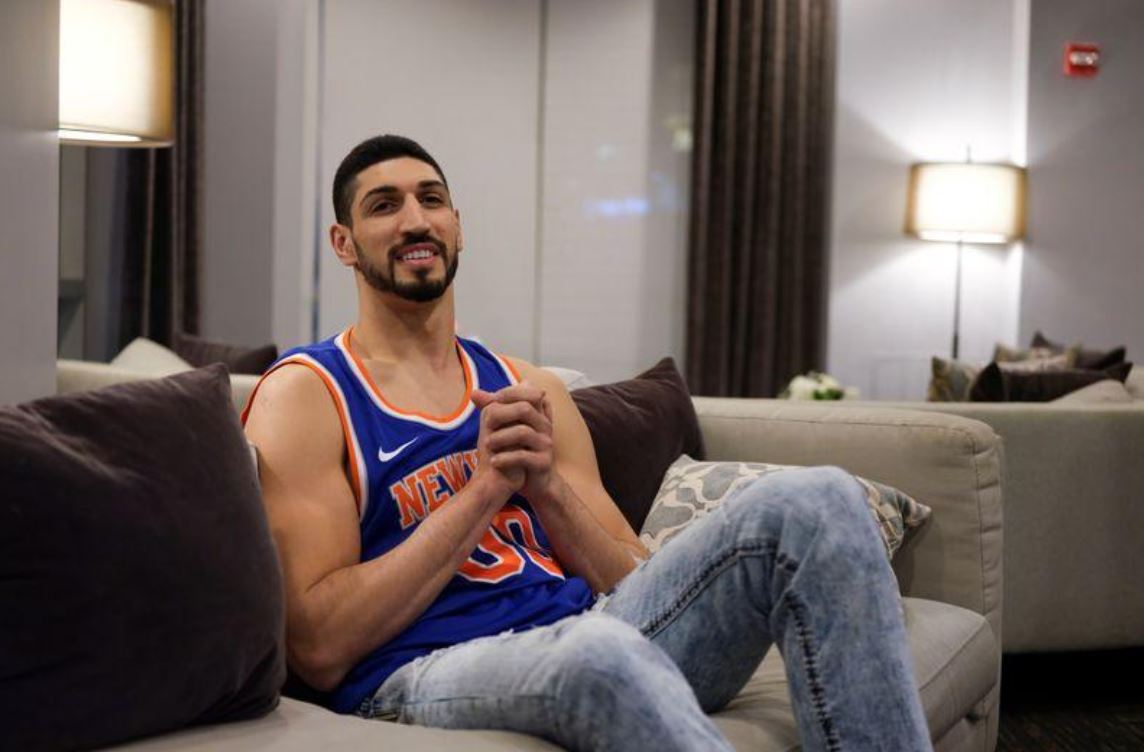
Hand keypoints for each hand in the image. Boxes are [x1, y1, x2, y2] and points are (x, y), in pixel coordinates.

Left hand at [471, 381, 556, 502]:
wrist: (534, 483)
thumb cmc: (517, 451)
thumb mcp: (506, 428)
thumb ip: (493, 409)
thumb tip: (474, 393)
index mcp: (538, 414)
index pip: (529, 392)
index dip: (508, 393)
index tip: (491, 403)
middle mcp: (545, 426)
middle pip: (525, 409)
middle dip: (501, 414)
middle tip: (486, 423)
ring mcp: (546, 444)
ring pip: (523, 432)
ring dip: (500, 437)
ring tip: (486, 445)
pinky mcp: (543, 463)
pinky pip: (523, 456)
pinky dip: (505, 458)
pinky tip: (493, 462)